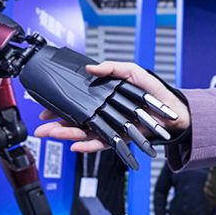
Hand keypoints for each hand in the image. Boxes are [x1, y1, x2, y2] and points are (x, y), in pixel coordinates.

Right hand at [35, 60, 189, 156]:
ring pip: (84, 132)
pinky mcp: (120, 138)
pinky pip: (102, 143)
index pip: (77, 101)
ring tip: (52, 134)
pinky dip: (89, 146)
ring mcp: (111, 126)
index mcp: (104, 97)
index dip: (60, 104)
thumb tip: (91, 68)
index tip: (45, 106)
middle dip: (56, 124)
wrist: (174, 113)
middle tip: (41, 127)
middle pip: (76, 120)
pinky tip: (77, 145)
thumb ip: (113, 68)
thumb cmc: (156, 92)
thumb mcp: (134, 72)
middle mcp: (105, 113)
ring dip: (67, 135)